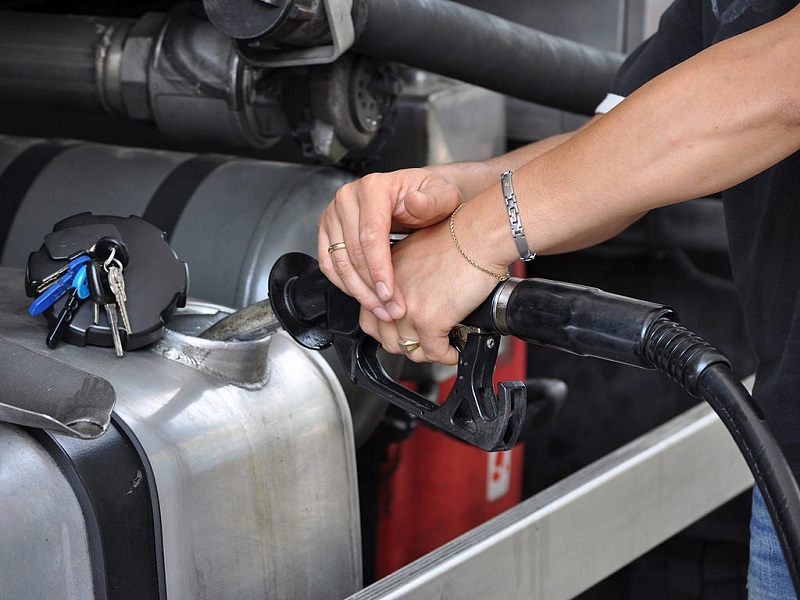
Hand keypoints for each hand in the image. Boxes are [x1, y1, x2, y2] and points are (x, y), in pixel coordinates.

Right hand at [318, 168, 461, 322]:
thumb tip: (415, 203)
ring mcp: (334, 214)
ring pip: (338, 263)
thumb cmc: (430, 198)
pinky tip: (365, 298)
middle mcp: (348, 198)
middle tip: (391, 310)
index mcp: (373, 188)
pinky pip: (328, 264)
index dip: (378, 269)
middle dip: (371, 288)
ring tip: (382, 310)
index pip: (370, 235)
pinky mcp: (328, 230)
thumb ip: (433, 201)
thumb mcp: (442, 195)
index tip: (390, 294)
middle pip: (352, 253)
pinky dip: (345, 285)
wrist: (419, 196)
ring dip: (358, 292)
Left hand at [358, 219, 503, 364]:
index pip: (370, 318)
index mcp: (383, 277)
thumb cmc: (457, 238)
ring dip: (427, 353)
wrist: (477, 236)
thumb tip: (412, 299)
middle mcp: (390, 294)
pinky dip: (446, 356)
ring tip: (440, 347)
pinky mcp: (430, 321)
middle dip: (407, 346)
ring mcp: (407, 310)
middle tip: (423, 343)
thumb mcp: (416, 253)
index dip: (387, 332)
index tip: (402, 333)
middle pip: (387, 339)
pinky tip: (454, 349)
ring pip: (409, 350)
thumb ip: (405, 278)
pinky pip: (434, 353)